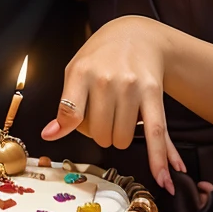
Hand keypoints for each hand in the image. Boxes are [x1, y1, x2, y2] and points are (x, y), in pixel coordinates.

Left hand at [40, 16, 187, 193]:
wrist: (137, 35)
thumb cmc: (102, 56)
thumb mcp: (76, 70)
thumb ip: (65, 105)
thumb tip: (49, 136)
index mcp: (83, 72)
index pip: (71, 112)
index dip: (66, 127)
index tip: (58, 133)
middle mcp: (107, 78)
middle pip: (100, 134)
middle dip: (99, 132)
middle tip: (101, 114)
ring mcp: (131, 86)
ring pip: (123, 138)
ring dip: (119, 136)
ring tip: (118, 114)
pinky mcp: (153, 93)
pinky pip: (156, 132)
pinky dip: (159, 157)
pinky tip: (162, 176)